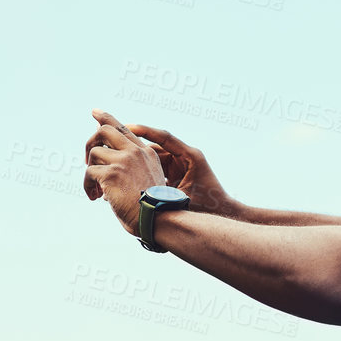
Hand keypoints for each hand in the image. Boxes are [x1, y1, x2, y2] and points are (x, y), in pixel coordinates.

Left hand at [84, 109, 165, 236]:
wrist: (158, 219)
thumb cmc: (151, 208)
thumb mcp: (145, 181)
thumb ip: (129, 168)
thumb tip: (103, 167)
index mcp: (145, 153)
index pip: (123, 129)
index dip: (106, 118)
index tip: (95, 112)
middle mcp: (135, 152)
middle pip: (105, 130)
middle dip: (90, 141)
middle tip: (86, 160)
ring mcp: (124, 161)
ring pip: (94, 153)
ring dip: (90, 171)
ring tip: (96, 189)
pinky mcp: (112, 173)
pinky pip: (89, 173)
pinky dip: (88, 185)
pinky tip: (95, 197)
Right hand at [123, 121, 242, 218]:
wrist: (225, 213)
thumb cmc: (208, 208)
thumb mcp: (184, 199)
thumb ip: (164, 191)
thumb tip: (139, 188)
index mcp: (190, 156)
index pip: (164, 138)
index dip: (145, 131)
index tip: (127, 126)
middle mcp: (185, 157)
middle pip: (156, 148)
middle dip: (136, 148)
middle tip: (115, 145)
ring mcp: (181, 165)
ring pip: (153, 159)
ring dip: (138, 162)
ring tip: (118, 163)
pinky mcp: (178, 174)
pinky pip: (157, 169)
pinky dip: (144, 173)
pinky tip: (128, 179)